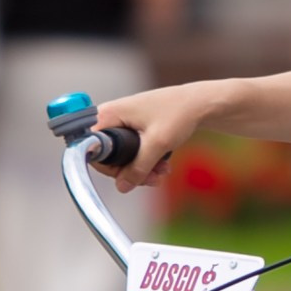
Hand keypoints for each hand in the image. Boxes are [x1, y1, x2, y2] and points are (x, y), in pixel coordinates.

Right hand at [93, 84, 219, 190]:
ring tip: (162, 173)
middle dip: (130, 172)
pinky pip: (133, 152)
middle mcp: (111, 118)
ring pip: (122, 158)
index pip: (90, 148)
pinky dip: (147, 162)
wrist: (200, 104)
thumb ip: (138, 167)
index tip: (127, 176)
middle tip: (152, 179)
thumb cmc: (178, 113)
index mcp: (108, 115)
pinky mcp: (133, 130)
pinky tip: (162, 167)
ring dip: (142, 170)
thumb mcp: (157, 143)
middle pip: (107, 156)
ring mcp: (122, 124)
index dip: (107, 167)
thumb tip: (122, 186)